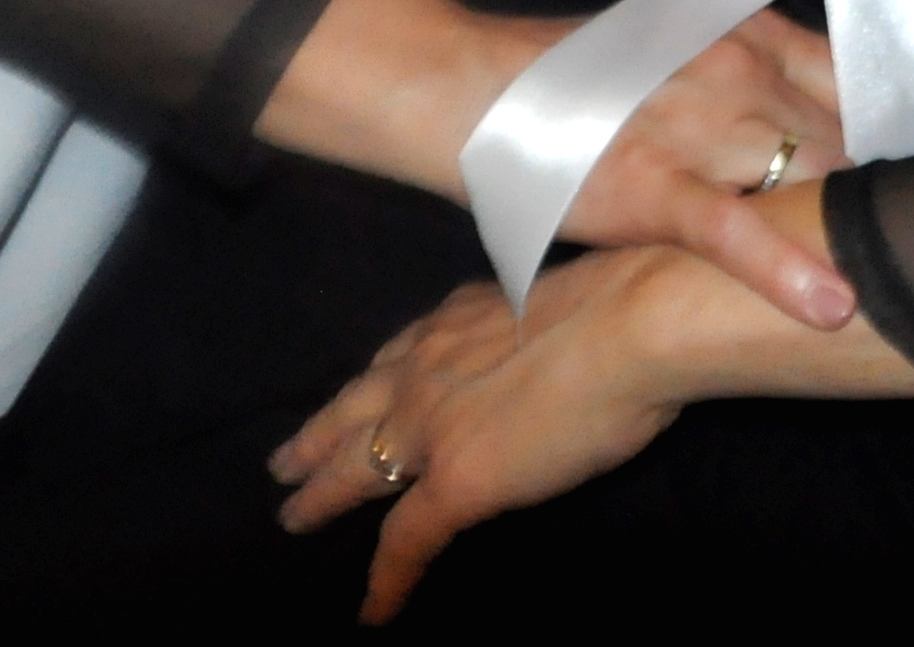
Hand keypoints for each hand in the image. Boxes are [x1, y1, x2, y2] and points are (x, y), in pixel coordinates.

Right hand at [260, 0, 851, 330]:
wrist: (476, 86)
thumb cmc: (578, 76)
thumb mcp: (679, 50)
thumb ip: (748, 74)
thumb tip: (818, 121)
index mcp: (744, 31)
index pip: (855, 77)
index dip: (898, 130)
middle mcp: (735, 68)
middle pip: (846, 138)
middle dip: (882, 190)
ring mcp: (696, 126)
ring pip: (807, 177)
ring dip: (852, 226)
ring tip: (907, 281)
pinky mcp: (654, 186)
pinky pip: (733, 232)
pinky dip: (784, 270)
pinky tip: (831, 308)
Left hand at [269, 257, 679, 624]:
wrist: (632, 326)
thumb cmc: (621, 304)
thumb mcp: (546, 304)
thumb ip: (520, 333)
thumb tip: (536, 353)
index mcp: (455, 319)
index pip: (395, 355)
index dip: (371, 382)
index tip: (356, 396)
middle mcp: (427, 362)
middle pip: (351, 408)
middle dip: (315, 437)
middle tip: (281, 464)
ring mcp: (432, 424)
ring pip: (354, 468)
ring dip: (320, 494)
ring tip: (292, 516)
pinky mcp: (452, 482)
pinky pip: (403, 542)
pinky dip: (385, 579)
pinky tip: (372, 608)